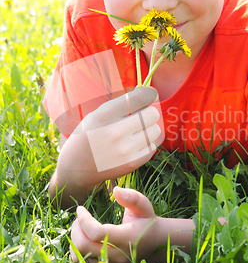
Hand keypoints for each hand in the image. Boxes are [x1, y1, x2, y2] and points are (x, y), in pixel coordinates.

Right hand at [52, 87, 160, 205]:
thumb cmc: (88, 136)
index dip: (150, 94)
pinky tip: (134, 145)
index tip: (150, 96)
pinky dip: (146, 145)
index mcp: (105, 115)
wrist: (76, 168)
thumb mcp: (96, 114)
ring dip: (149, 129)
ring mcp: (125, 150)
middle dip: (149, 112)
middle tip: (141, 116)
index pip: (141, 97)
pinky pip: (152, 147)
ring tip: (136, 132)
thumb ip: (121, 104)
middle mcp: (116, 132)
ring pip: (155, 130)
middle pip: (153, 114)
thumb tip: (151, 95)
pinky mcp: (132, 163)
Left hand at [70, 186, 160, 262]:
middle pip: (84, 246)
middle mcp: (119, 256)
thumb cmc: (146, 220)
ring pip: (80, 257)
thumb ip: (132, 197)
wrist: (155, 244)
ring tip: (81, 229)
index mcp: (127, 238)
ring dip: (75, 241)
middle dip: (76, 230)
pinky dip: (78, 252)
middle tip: (79, 219)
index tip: (80, 209)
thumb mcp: (144, 206)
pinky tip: (84, 240)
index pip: (96, 233)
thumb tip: (116, 190)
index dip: (84, 220)